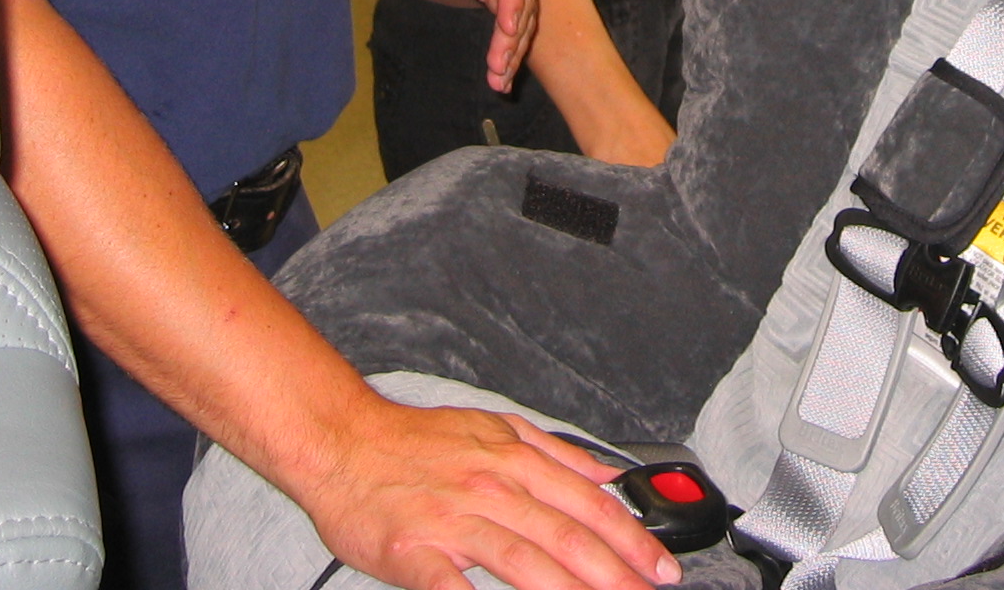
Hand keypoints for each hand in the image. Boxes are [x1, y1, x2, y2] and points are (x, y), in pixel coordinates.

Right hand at [297, 391, 680, 589]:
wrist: (342, 440)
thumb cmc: (415, 442)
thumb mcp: (495, 429)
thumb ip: (556, 453)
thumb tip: (610, 471)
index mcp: (515, 459)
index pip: (590, 505)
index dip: (632, 540)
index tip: (661, 568)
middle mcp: (492, 487)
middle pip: (568, 537)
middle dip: (617, 575)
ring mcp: (454, 520)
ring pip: (526, 562)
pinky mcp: (416, 551)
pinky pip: (455, 588)